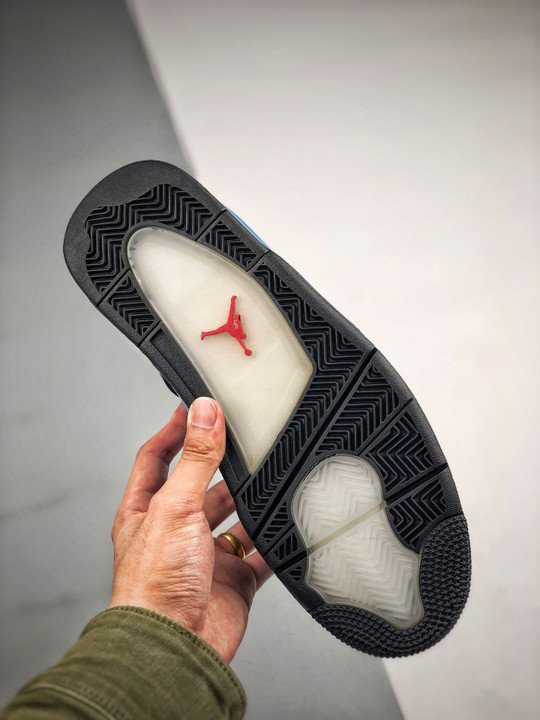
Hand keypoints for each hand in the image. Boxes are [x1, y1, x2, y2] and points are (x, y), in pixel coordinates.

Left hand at [109, 398, 271, 661]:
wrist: (175, 646)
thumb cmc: (154, 584)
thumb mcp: (175, 507)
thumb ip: (196, 459)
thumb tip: (204, 413)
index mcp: (147, 510)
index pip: (158, 458)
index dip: (175, 431)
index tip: (194, 407)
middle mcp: (175, 531)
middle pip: (201, 486)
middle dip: (222, 467)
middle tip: (244, 441)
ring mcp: (205, 556)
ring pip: (234, 519)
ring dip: (250, 504)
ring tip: (270, 479)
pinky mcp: (233, 581)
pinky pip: (260, 554)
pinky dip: (274, 542)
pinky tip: (287, 527)